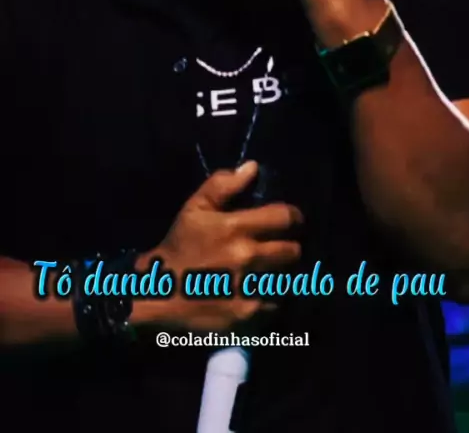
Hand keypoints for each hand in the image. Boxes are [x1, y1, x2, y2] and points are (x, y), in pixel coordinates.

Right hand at [141, 161, 302, 332]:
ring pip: (287, 280)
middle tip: (278, 248)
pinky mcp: (248, 316)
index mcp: (236, 228)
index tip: (290, 221)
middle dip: (288, 247)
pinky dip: (269, 300)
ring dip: (280, 275)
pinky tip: (256, 294)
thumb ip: (223, 185)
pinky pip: (275, 305)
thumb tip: (253, 167)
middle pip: (293, 251)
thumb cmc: (179, 246)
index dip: (293, 217)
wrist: (159, 294)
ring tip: (270, 272)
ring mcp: (249, 290)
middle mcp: (248, 259)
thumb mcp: (195, 209)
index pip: (285, 218)